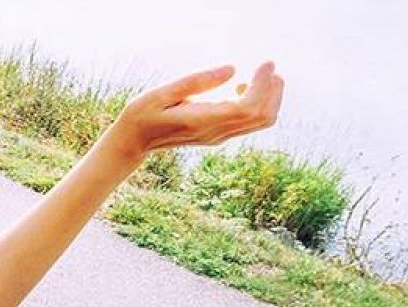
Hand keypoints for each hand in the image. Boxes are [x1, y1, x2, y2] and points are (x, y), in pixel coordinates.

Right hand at [104, 61, 282, 156]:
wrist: (133, 142)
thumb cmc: (142, 114)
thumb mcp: (162, 93)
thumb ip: (197, 81)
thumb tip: (232, 68)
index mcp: (202, 121)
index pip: (247, 108)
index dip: (263, 85)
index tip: (265, 63)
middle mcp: (215, 132)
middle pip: (262, 116)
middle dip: (274, 90)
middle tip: (267, 66)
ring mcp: (219, 136)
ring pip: (261, 121)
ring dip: (270, 97)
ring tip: (260, 74)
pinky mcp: (219, 135)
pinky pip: (250, 122)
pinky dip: (258, 103)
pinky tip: (241, 87)